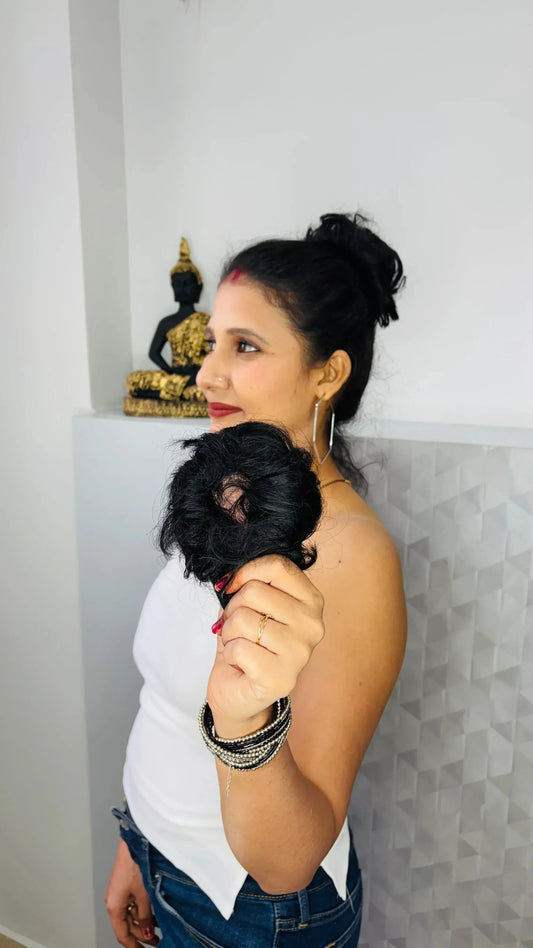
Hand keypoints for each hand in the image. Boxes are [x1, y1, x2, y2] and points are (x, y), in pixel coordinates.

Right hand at [105, 838, 158, 946]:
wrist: (135, 841)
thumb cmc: (135, 864)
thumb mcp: (143, 895)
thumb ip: (145, 916)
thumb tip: (148, 933)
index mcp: (114, 906)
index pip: (122, 934)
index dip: (133, 945)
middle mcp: (114, 901)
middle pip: (127, 926)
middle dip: (141, 935)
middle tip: (158, 941)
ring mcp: (120, 893)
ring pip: (131, 915)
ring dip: (144, 923)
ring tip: (160, 929)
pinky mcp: (126, 885)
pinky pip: (133, 904)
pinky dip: (143, 912)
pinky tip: (155, 914)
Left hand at [207, 555, 324, 735]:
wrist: (239, 693)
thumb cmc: (246, 643)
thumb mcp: (249, 605)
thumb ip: (247, 584)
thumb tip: (229, 576)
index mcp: (311, 601)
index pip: (279, 565)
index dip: (247, 571)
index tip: (233, 586)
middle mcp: (313, 625)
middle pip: (255, 591)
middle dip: (233, 608)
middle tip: (237, 627)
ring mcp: (300, 653)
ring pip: (243, 619)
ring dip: (229, 633)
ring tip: (240, 645)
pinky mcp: (281, 678)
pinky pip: (239, 648)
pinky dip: (230, 654)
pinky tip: (241, 665)